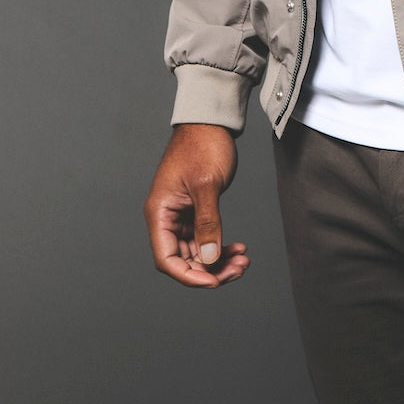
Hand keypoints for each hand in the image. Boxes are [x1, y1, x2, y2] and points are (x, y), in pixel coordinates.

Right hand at [144, 124, 248, 287]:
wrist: (211, 121)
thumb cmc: (203, 145)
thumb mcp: (207, 185)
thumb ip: (207, 223)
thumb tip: (208, 259)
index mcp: (159, 212)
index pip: (166, 258)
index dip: (188, 276)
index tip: (214, 281)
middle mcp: (166, 217)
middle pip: (183, 259)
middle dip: (210, 269)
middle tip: (239, 269)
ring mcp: (181, 215)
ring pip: (196, 252)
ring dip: (218, 260)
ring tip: (244, 261)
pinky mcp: (195, 210)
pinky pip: (204, 238)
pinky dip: (220, 246)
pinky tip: (239, 249)